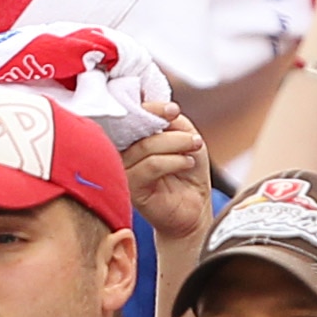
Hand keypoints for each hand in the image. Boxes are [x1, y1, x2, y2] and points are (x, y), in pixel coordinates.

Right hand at [123, 110, 212, 243]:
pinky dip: (173, 161)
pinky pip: (150, 166)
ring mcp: (123, 170)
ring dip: (176, 143)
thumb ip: (172, 122)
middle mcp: (122, 152)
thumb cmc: (187, 172)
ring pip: (145, 146)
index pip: (130, 115)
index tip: (173, 110)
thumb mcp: (185, 138)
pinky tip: (187, 163)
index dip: (151, 108)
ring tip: (195, 147)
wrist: (194, 209)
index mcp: (131, 137)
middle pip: (136, 128)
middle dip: (166, 126)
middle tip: (191, 135)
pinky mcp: (131, 188)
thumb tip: (164, 109)